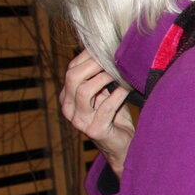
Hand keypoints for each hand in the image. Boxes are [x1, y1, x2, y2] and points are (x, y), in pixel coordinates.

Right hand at [60, 50, 134, 175]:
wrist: (122, 146)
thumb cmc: (115, 118)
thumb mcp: (105, 95)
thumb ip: (101, 80)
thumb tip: (108, 53)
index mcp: (68, 98)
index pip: (70, 70)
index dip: (87, 57)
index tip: (105, 49)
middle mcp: (69, 109)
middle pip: (72, 78)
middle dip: (93, 64)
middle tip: (111, 58)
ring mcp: (80, 121)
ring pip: (84, 91)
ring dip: (104, 78)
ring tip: (119, 73)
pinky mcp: (95, 130)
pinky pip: (106, 107)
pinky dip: (118, 94)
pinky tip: (126, 88)